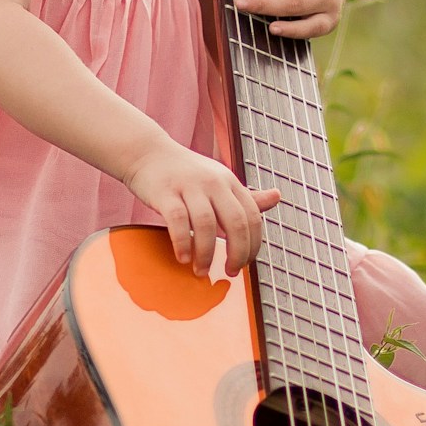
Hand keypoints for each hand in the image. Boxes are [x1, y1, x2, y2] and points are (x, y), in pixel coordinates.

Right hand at [124, 135, 279, 278]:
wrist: (148, 153)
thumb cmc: (186, 173)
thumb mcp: (220, 180)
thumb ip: (246, 195)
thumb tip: (277, 197)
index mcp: (230, 182)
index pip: (253, 218)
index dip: (252, 246)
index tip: (244, 265)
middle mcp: (213, 182)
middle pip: (236, 222)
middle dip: (237, 253)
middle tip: (229, 272)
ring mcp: (189, 186)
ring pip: (206, 224)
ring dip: (206, 253)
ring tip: (201, 271)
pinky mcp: (165, 192)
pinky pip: (178, 221)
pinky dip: (183, 243)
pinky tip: (182, 257)